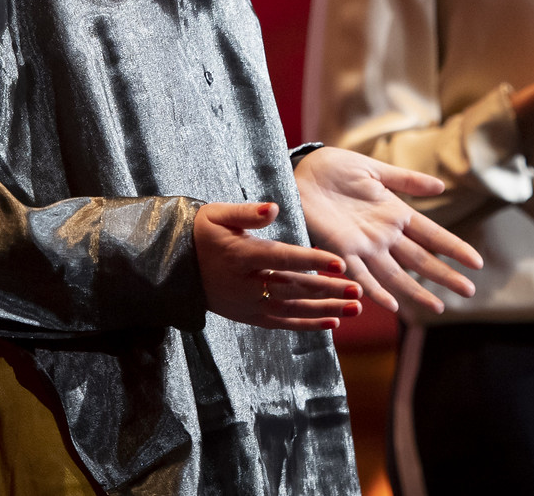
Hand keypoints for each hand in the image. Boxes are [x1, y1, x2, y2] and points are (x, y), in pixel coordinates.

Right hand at [194, 201, 363, 330]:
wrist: (175, 266)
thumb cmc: (202, 233)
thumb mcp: (218, 214)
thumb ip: (248, 212)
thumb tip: (274, 208)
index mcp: (240, 256)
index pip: (282, 259)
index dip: (312, 261)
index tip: (340, 263)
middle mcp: (245, 285)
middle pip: (293, 288)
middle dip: (328, 290)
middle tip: (358, 289)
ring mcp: (247, 305)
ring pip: (293, 310)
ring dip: (326, 309)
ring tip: (355, 307)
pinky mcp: (249, 317)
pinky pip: (282, 323)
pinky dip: (308, 324)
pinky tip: (334, 321)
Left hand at [293, 147, 484, 314]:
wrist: (299, 171)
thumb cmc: (334, 168)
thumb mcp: (375, 171)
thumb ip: (407, 181)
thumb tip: (442, 188)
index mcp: (394, 213)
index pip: (432, 235)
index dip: (453, 248)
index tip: (476, 262)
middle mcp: (383, 234)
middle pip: (420, 259)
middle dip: (444, 275)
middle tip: (469, 292)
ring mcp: (364, 245)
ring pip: (396, 275)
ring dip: (417, 291)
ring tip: (438, 308)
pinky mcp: (340, 250)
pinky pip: (361, 275)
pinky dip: (376, 291)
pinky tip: (393, 305)